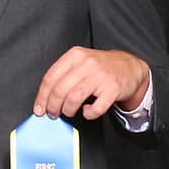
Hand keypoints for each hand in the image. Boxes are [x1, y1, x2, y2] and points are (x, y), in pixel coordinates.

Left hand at [33, 47, 149, 120]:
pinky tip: (88, 110)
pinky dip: (88, 113)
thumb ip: (63, 76)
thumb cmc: (100, 68)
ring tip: (68, 112)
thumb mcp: (80, 62)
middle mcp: (87, 63)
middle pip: (60, 90)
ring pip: (74, 99)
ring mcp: (101, 75)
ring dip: (67, 110)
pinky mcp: (113, 88)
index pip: (50, 78)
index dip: (42, 97)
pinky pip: (95, 108)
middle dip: (53, 106)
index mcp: (75, 55)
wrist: (130, 67)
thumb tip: (44, 99)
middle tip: (53, 113)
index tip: (39, 109)